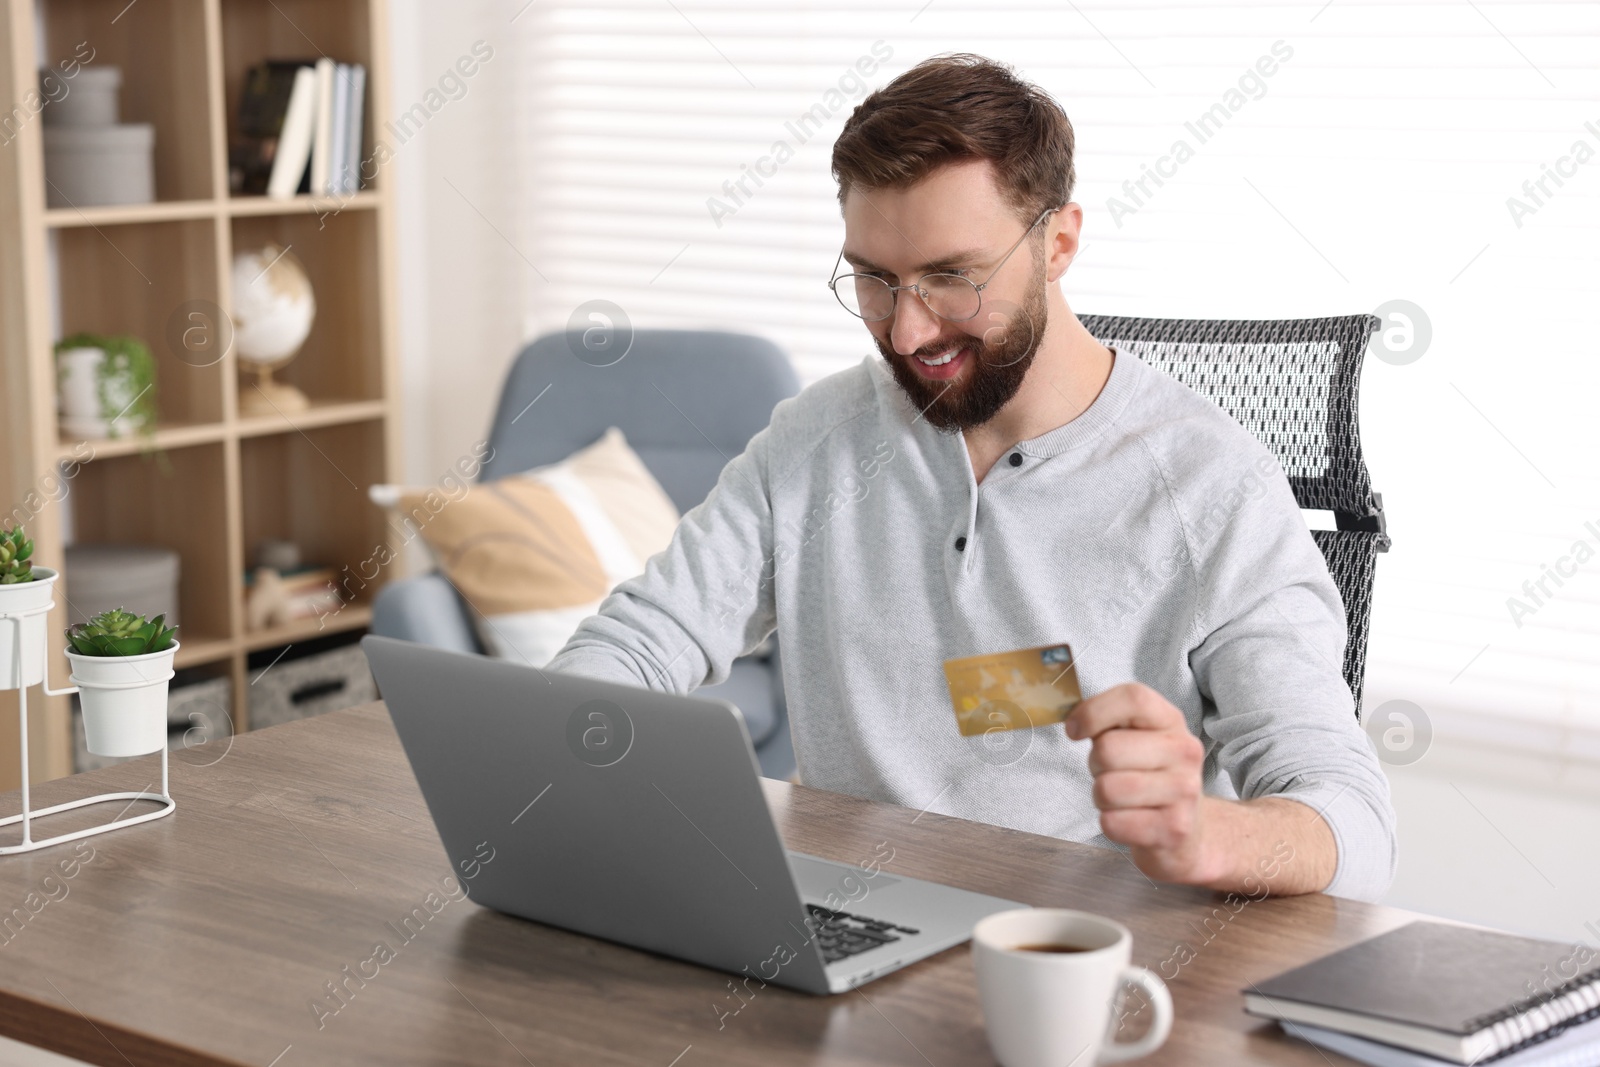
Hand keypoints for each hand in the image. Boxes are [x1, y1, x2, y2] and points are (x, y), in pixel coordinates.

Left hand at [1064, 682, 1216, 884]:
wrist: (1186, 828)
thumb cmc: (1146, 775)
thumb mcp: (1134, 737)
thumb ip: (1106, 721)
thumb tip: (1072, 722)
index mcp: (1171, 720)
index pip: (1133, 698)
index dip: (1093, 711)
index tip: (1074, 731)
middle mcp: (1185, 751)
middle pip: (1108, 749)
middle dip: (1094, 764)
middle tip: (1110, 773)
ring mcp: (1184, 791)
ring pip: (1107, 789)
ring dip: (1101, 797)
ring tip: (1121, 798)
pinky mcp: (1175, 829)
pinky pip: (1112, 823)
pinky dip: (1110, 823)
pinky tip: (1130, 820)